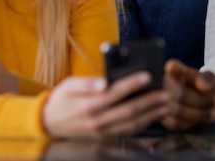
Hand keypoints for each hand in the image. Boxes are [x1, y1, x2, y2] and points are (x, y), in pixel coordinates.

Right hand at [42, 71, 168, 137]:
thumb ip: (86, 83)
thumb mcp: (68, 85)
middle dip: (149, 101)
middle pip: (128, 111)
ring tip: (165, 106)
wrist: (49, 123)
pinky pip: (127, 133)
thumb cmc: (61, 99)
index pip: (115, 93)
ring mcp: (102, 133)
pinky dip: (142, 127)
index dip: (133, 84)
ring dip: (150, 116)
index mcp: (88, 105)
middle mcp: (96, 122)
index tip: (148, 75)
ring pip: (131, 125)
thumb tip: (104, 83)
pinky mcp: (105, 139)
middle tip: (165, 93)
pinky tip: (153, 118)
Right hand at [160, 59, 214, 130]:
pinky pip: (175, 122)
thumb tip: (202, 86)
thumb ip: (208, 81)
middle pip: (180, 94)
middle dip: (200, 101)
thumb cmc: (207, 88)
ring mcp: (162, 101)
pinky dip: (190, 123)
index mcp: (177, 71)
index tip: (171, 66)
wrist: (206, 105)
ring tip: (212, 113)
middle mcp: (167, 84)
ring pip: (178, 110)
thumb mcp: (212, 81)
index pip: (173, 67)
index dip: (171, 67)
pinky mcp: (164, 117)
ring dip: (198, 114)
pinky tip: (200, 120)